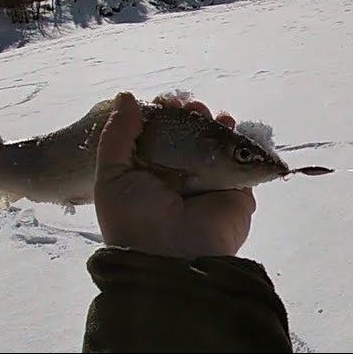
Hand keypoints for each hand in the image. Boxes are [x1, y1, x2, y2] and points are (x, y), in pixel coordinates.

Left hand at [94, 92, 255, 258]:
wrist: (171, 256)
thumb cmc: (135, 217)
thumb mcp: (112, 175)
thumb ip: (117, 135)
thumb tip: (127, 96)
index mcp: (150, 173)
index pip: (158, 135)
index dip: (162, 114)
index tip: (165, 102)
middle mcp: (179, 176)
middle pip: (189, 134)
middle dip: (190, 114)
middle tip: (188, 107)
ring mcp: (208, 182)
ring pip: (215, 142)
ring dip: (212, 122)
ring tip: (206, 114)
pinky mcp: (236, 190)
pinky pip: (240, 158)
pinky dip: (238, 138)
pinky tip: (228, 124)